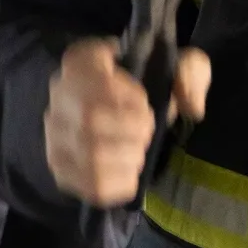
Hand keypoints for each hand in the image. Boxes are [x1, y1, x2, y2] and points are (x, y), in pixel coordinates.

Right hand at [44, 39, 210, 206]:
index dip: (126, 89)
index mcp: (81, 61)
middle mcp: (58, 95)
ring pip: (91, 153)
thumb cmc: (145, 91)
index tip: (142, 98)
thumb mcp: (174, 67)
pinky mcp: (62, 170)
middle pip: (90, 117)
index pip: (88, 65)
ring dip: (128, 154)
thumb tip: (190, 104)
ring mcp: (55, 135)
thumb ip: (192, 70)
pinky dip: (124, 181)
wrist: (116, 123)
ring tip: (137, 149)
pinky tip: (129, 168)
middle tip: (146, 128)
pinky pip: (93, 185)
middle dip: (132, 127)